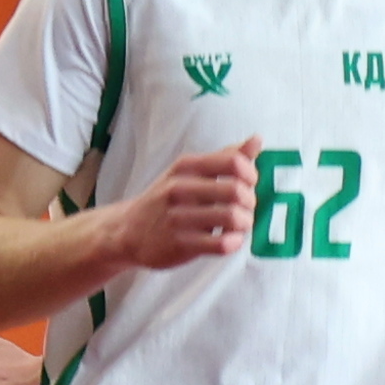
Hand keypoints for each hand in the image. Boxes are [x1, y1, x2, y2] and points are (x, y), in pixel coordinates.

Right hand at [110, 138, 258, 269]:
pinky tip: (230, 239)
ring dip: (245, 223)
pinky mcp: (181, 244)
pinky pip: (222, 245)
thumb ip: (225, 157)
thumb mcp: (190, 171)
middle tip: (246, 208)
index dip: (251, 174)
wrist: (128, 230)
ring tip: (240, 225)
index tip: (248, 184)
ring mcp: (179, 218)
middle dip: (251, 201)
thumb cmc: (167, 198)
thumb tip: (257, 140)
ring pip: (233, 218)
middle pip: (237, 191)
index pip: (234, 162)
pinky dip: (234, 242)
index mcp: (186, 166)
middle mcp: (180, 189)